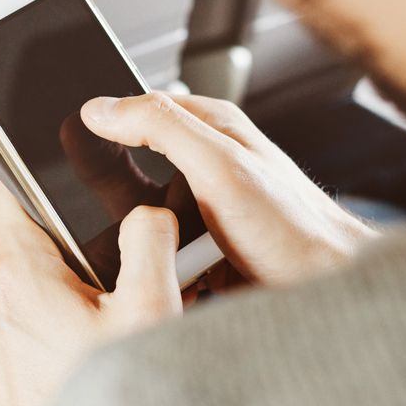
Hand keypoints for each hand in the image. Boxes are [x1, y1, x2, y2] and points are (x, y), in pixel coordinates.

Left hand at [0, 184, 182, 405]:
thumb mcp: (152, 312)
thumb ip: (149, 242)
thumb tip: (148, 215)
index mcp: (14, 277)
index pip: (13, 198)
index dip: (45, 199)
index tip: (67, 215)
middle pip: (20, 259)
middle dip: (59, 276)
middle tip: (100, 313)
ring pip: (6, 307)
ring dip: (39, 320)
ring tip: (80, 354)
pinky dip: (20, 358)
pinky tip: (56, 379)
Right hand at [81, 92, 376, 285]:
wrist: (333, 296)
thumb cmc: (296, 229)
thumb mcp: (220, 167)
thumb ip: (161, 128)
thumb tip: (101, 109)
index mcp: (211, 128)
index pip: (137, 111)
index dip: (105, 129)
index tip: (72, 147)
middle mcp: (207, 165)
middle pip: (133, 173)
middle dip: (123, 201)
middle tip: (131, 220)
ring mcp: (206, 211)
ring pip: (144, 220)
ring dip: (143, 241)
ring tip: (161, 257)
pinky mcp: (206, 252)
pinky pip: (161, 257)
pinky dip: (158, 268)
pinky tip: (168, 279)